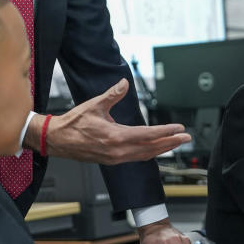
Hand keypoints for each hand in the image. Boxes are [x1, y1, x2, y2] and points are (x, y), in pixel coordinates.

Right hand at [28, 79, 190, 163]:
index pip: (148, 135)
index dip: (165, 132)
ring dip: (162, 149)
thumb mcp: (94, 105)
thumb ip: (112, 95)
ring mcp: (115, 157)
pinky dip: (149, 153)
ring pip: (145, 155)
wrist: (58, 140)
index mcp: (115, 137)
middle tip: (185, 138)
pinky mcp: (112, 160)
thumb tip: (124, 84)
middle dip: (170, 142)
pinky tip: (154, 149)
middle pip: (151, 148)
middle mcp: (118, 151)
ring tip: (174, 143)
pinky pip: (136, 158)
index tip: (179, 129)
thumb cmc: (73, 124)